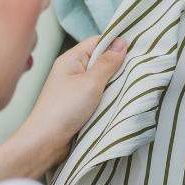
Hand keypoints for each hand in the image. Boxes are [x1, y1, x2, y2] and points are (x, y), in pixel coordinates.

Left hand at [14, 36, 127, 164]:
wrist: (46, 142)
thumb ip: (108, 63)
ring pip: (102, 79)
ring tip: (132, 85)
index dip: (116, 43)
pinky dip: (110, 97)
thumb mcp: (91, 83)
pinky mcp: (79, 104)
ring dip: (115, 83)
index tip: (137, 49)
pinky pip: (99, 94)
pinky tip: (120, 100)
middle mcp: (72, 71)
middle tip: (139, 68)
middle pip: (101, 60)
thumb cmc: (64, 110)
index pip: (97, 42)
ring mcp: (76, 88)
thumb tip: (121, 43)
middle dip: (119, 65)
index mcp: (71, 59)